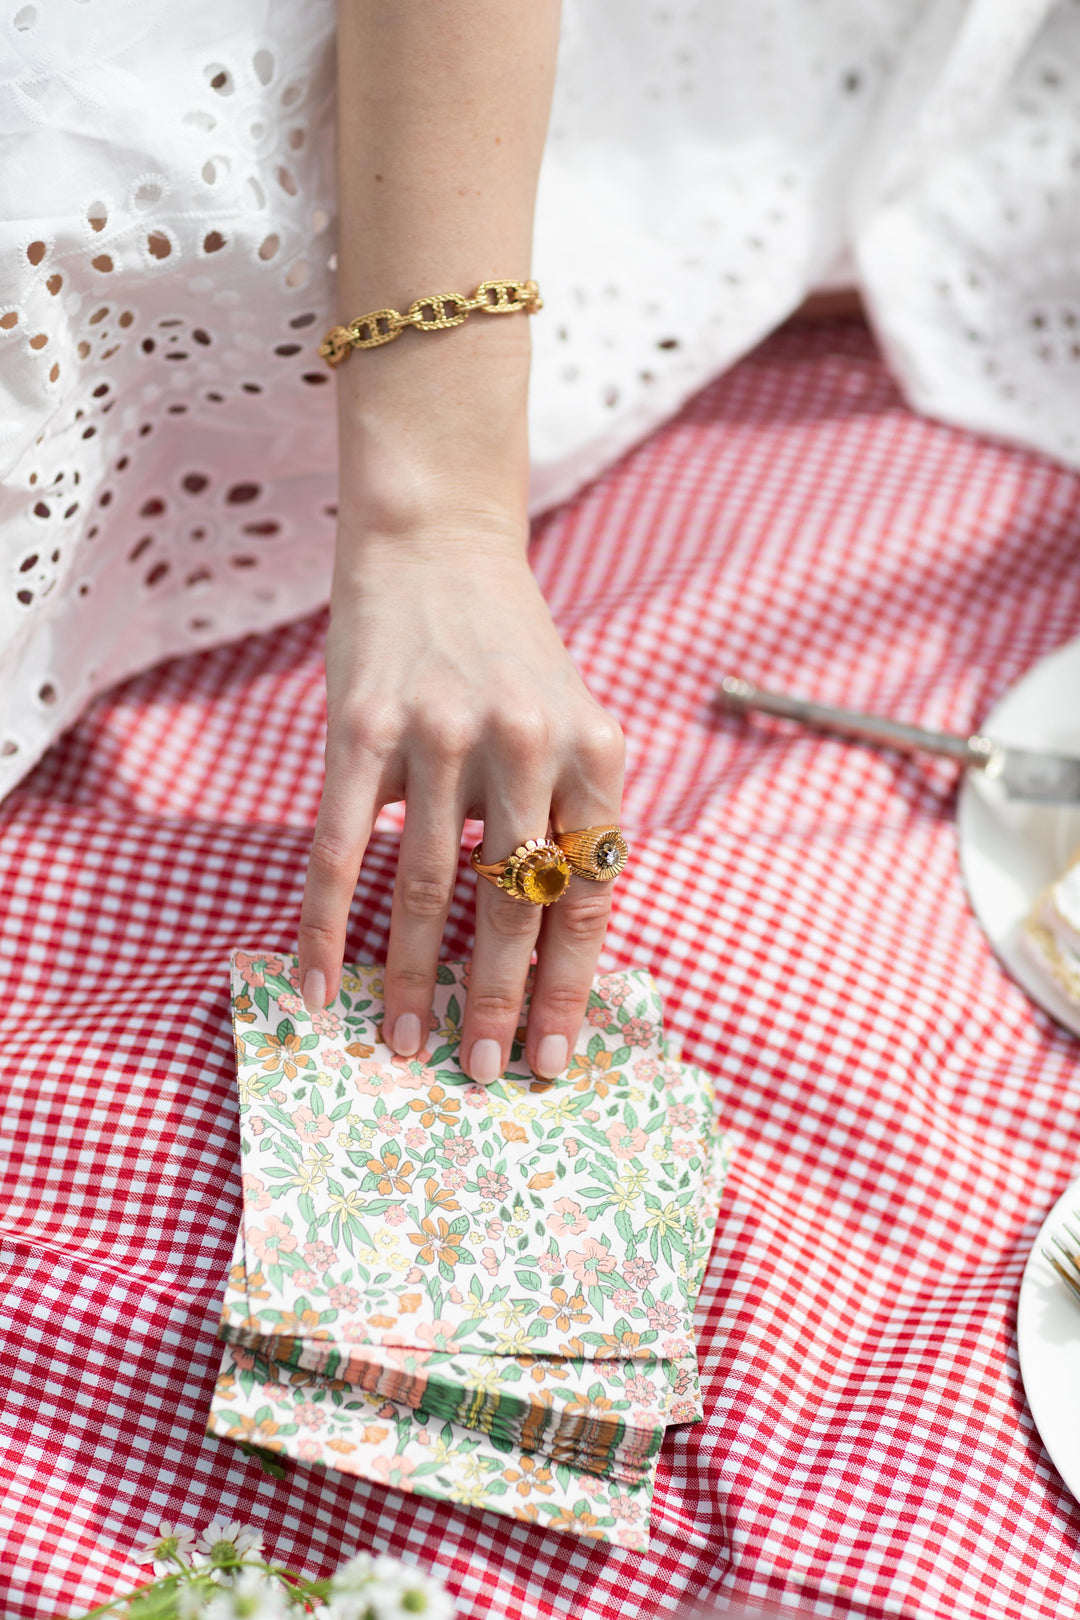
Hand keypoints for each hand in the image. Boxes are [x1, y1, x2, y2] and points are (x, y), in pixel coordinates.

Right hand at [297, 521, 624, 1081]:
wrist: (438, 545)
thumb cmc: (509, 654)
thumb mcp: (572, 723)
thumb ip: (573, 819)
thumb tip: (553, 955)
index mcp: (594, 752)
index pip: (589, 896)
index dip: (570, 987)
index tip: (554, 1056)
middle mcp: (527, 744)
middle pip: (515, 906)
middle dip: (498, 1002)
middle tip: (482, 1072)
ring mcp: (440, 734)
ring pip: (430, 888)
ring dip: (414, 980)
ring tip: (407, 1045)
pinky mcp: (363, 729)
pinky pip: (344, 852)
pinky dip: (332, 928)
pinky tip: (322, 985)